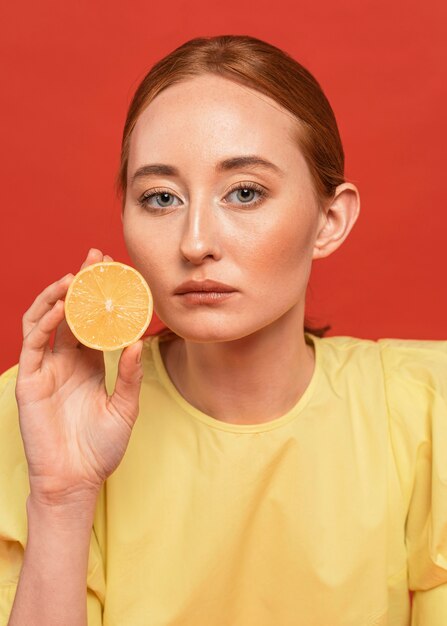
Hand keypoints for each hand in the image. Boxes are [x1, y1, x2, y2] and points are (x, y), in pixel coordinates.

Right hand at [15, 248, 143, 505]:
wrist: (77, 480)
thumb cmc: (101, 448)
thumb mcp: (125, 408)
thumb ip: (131, 375)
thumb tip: (139, 341)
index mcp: (88, 363)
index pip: (91, 319)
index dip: (99, 295)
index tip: (113, 270)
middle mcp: (65, 360)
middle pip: (69, 312)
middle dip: (79, 283)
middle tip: (95, 259)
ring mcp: (45, 369)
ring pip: (45, 320)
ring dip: (57, 296)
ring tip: (75, 277)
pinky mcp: (30, 381)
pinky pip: (34, 345)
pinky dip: (45, 323)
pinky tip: (61, 308)